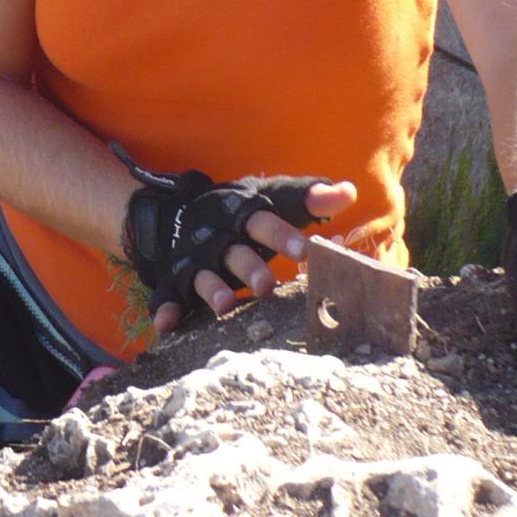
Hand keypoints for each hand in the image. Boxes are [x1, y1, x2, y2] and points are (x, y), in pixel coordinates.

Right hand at [150, 179, 357, 336]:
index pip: (266, 221)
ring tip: (224, 306)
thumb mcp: (271, 198)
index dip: (283, 236)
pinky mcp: (175, 278)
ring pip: (204, 274)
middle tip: (268, 286)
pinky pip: (168, 295)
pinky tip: (166, 325)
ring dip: (213, 289)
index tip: (305, 250)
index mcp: (243, 215)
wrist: (176, 211)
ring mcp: (195, 258)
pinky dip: (166, 310)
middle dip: (250, 268)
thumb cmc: (240, 212)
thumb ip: (308, 198)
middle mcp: (219, 236)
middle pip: (235, 251)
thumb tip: (349, 191)